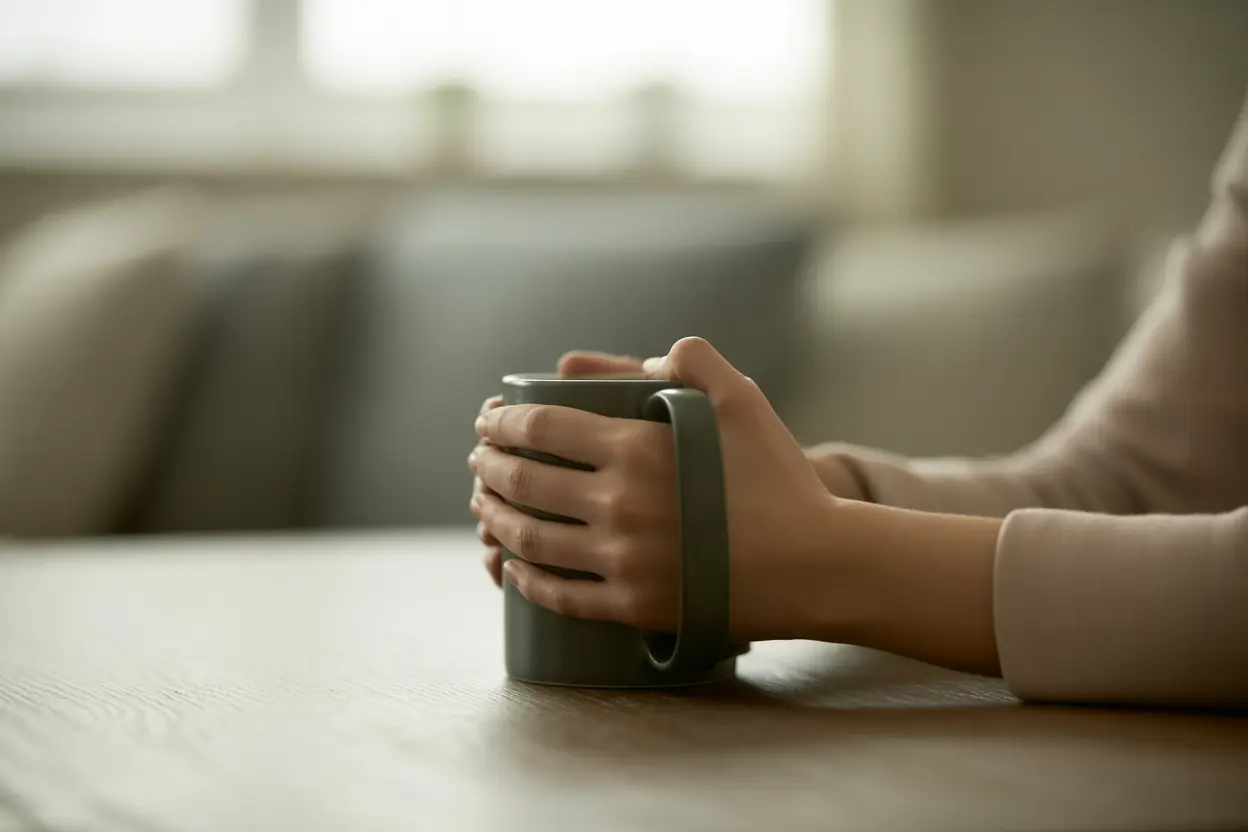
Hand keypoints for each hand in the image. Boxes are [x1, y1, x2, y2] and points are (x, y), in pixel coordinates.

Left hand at [469, 337, 837, 640]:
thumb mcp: (742, 400)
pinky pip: (560, 595)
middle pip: (524, 483)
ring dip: (494, 520)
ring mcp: (623, 561)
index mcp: (637, 447)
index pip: (541, 428)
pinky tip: (513, 567)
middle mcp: (619, 504)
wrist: (817, 564)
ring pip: (531, 540)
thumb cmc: (780, 477)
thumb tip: (641, 360)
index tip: (488, 420)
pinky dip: (526, 579)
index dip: (503, 422)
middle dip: (489, 467)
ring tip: (483, 508)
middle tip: (479, 461)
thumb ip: (691, 360)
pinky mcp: (633, 607)